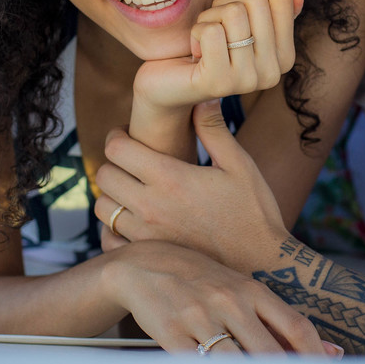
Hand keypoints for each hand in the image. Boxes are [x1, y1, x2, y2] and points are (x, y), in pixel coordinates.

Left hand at [96, 100, 287, 273]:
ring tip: (131, 192)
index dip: (117, 137)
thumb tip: (203, 97)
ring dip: (112, 197)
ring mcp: (146, 237)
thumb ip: (214, 130)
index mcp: (171, 177)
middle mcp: (151, 206)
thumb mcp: (239, 165)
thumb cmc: (253, 212)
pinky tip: (133, 224)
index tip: (125, 135)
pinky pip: (109, 242)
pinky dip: (113, 231)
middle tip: (129, 163)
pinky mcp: (148, 260)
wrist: (262, 266)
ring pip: (102, 209)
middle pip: (104, 176)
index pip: (116, 148)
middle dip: (113, 164)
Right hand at [102, 240, 326, 354]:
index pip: (296, 327)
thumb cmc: (201, 280)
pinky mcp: (172, 334)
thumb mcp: (241, 291)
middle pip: (269, 353)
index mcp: (252, 290)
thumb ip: (280, 322)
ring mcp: (200, 318)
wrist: (144, 264)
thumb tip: (332, 352)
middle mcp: (230, 302)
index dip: (314, 357)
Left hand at [131, 0, 305, 116]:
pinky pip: (211, 31)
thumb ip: (272, 9)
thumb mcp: (242, 24)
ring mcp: (248, 81)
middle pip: (256, 0)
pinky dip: (196, 32)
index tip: (233, 15)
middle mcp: (273, 73)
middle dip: (225, 4)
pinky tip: (195, 53)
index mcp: (285, 56)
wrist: (170, 84)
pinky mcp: (219, 83)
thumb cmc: (207, 46)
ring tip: (204, 41)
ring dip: (208, 18)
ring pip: (233, 13)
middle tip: (215, 29)